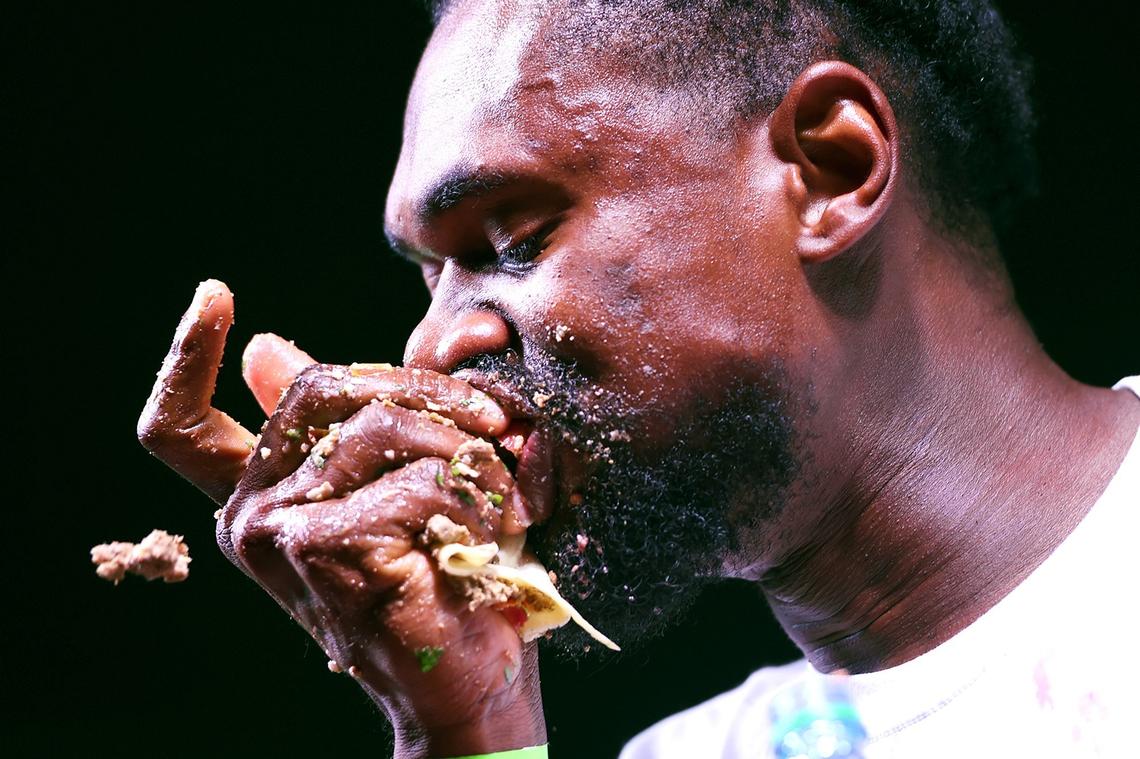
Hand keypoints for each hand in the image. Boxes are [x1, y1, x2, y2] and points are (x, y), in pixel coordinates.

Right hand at [137, 281, 546, 757]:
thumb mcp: (403, 484)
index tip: (213, 296)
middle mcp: (248, 511)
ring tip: (501, 488)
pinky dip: (468, 495)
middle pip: (322, 388)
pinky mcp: (313, 550)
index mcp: (263, 492)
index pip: (182, 422)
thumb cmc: (448, 576)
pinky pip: (406, 480)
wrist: (467, 681)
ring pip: (374, 426)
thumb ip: (353, 421)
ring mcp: (272, 531)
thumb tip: (265, 348)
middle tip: (495, 419)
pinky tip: (489, 527)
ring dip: (462, 447)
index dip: (185, 355)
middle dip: (424, 389)